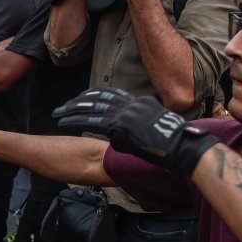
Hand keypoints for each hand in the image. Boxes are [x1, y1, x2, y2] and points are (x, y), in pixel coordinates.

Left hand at [53, 87, 217, 176]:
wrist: (183, 146)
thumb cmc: (172, 145)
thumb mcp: (153, 129)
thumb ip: (134, 128)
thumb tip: (117, 137)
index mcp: (139, 102)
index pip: (110, 94)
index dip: (92, 96)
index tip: (79, 99)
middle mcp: (131, 104)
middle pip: (98, 97)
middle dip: (77, 102)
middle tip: (62, 107)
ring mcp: (126, 113)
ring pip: (91, 106)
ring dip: (72, 110)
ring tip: (58, 113)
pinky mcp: (121, 125)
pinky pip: (92, 120)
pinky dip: (75, 120)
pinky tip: (63, 122)